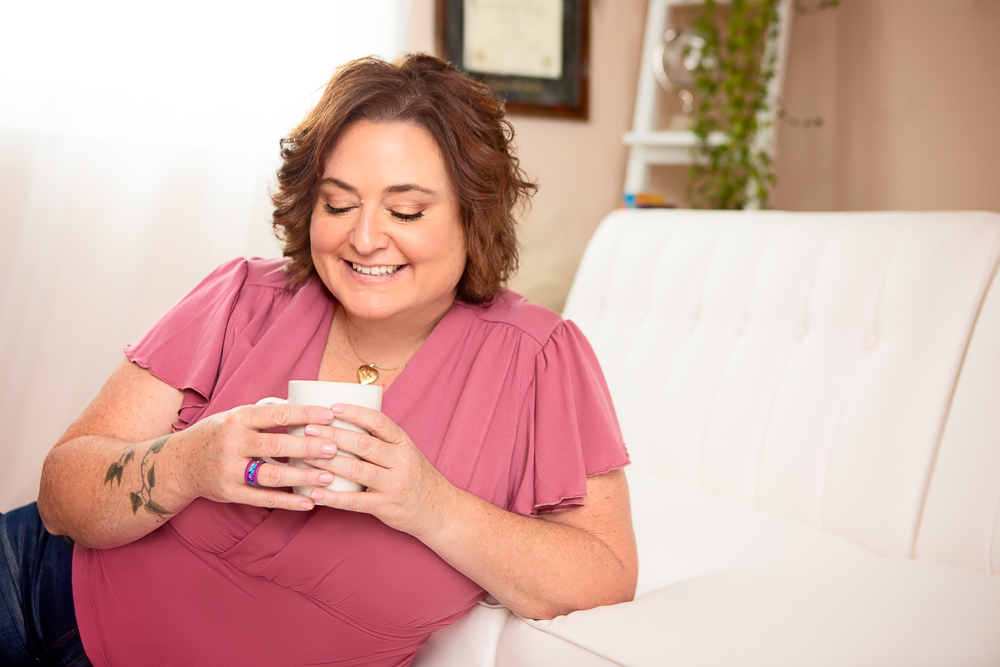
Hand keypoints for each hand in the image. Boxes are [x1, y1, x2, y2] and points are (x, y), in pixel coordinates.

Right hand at [172, 402, 342, 511]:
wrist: (177, 464)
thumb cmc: (216, 435)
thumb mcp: (234, 416)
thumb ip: (265, 414)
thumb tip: (303, 406)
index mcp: (238, 418)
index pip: (277, 414)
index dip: (305, 414)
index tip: (330, 415)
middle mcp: (232, 443)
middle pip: (277, 445)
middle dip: (309, 446)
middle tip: (334, 448)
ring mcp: (229, 469)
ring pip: (272, 474)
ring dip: (303, 477)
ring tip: (328, 477)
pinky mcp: (229, 492)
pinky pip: (263, 499)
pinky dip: (288, 501)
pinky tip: (308, 502)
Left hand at [301, 404, 457, 538]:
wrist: (441, 511)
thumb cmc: (417, 478)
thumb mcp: (407, 453)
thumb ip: (383, 440)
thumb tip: (345, 424)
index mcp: (405, 443)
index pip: (379, 422)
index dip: (355, 413)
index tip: (332, 407)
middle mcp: (401, 461)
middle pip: (363, 444)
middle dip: (333, 435)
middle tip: (308, 429)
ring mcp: (394, 485)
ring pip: (356, 470)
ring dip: (328, 463)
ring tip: (305, 457)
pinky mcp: (386, 507)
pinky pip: (355, 502)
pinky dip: (333, 497)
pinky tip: (315, 493)